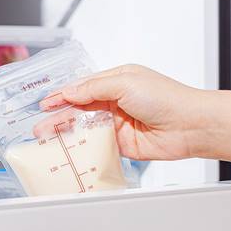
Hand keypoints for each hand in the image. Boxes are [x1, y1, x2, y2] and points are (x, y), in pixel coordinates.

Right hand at [38, 64, 207, 160]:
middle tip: (40, 125)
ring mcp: (118, 123)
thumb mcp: (125, 83)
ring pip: (85, 128)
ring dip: (66, 132)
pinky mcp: (122, 144)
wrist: (190, 126)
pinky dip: (83, 147)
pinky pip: (97, 145)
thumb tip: (69, 92)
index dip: (62, 95)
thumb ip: (93, 88)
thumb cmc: (166, 98)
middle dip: (59, 116)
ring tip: (47, 138)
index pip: (82, 87)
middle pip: (80, 109)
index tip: (45, 102)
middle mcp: (116, 101)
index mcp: (117, 81)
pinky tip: (69, 149)